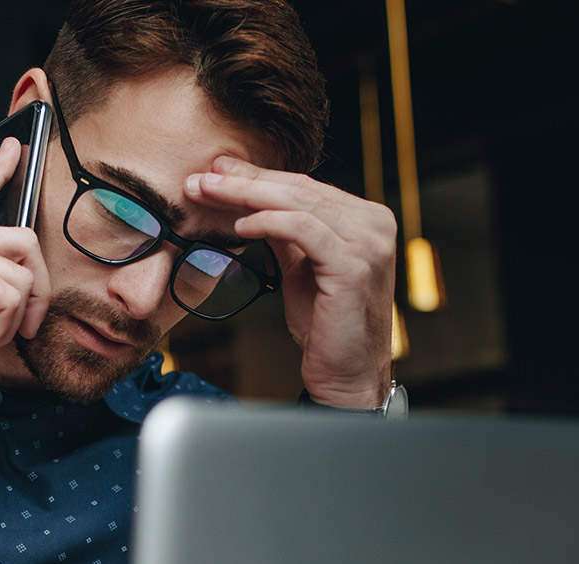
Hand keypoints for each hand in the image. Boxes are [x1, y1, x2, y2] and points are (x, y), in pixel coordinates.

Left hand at [184, 156, 396, 407]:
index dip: (258, 177)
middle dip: (245, 181)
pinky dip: (268, 222)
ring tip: (210, 194)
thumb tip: (247, 199)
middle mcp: (375, 224)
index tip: (217, 173)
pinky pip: (303, 230)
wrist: (347, 376)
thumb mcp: (301, 268)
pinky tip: (240, 226)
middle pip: (300, 189)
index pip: (305, 187)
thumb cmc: (326, 327)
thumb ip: (284, 233)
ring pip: (299, 203)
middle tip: (204, 177)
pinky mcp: (354, 265)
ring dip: (247, 195)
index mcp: (366, 219)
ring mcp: (369, 243)